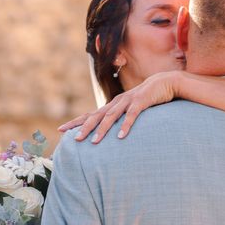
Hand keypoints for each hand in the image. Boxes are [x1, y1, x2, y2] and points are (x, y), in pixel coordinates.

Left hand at [58, 70, 181, 143]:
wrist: (164, 83)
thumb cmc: (146, 99)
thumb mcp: (130, 110)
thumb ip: (121, 119)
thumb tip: (110, 135)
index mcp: (112, 105)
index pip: (90, 114)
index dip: (76, 122)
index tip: (60, 129)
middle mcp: (116, 102)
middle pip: (96, 116)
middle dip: (84, 127)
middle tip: (74, 139)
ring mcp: (128, 101)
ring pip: (111, 116)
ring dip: (103, 129)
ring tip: (94, 142)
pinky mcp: (141, 101)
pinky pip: (132, 115)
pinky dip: (125, 125)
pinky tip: (120, 137)